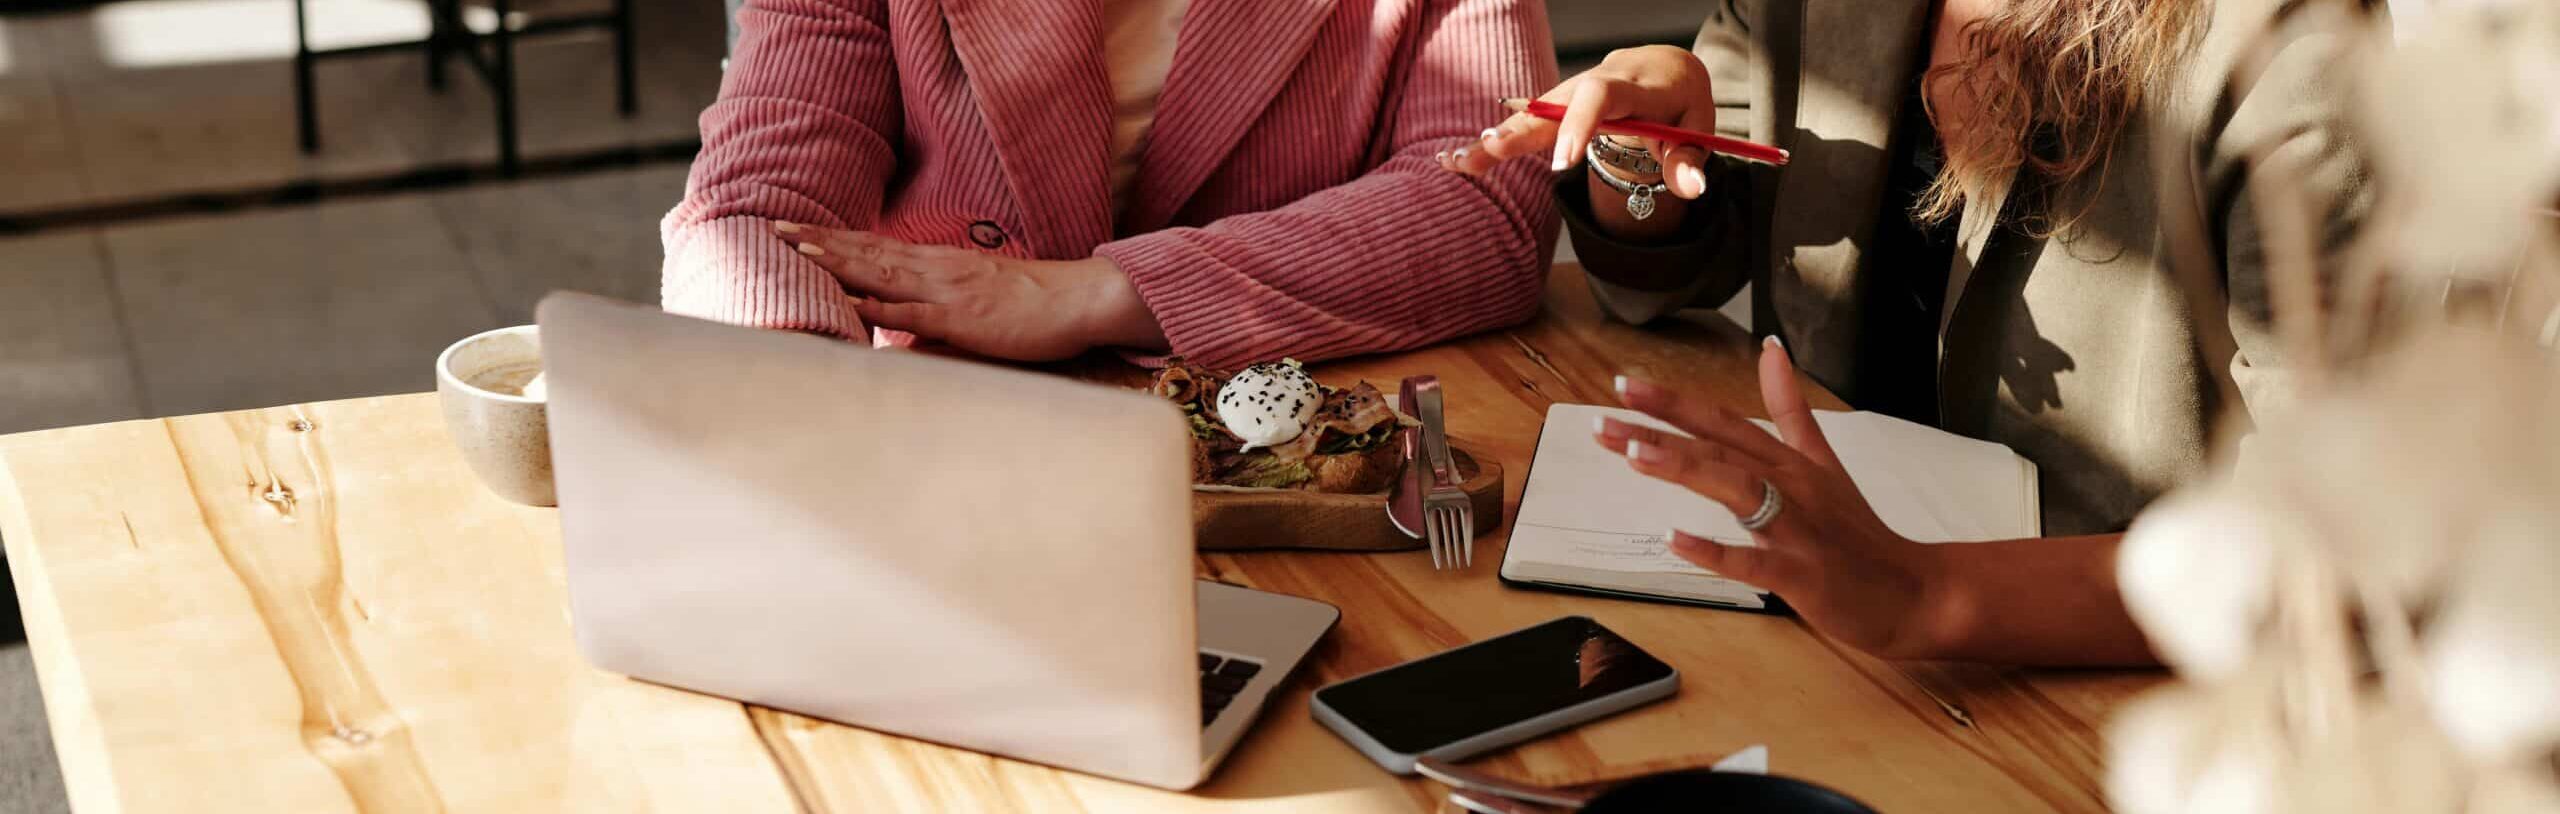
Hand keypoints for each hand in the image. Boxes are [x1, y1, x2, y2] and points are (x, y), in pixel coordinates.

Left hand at [775, 222, 1165, 360]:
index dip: (833, 238)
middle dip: (820, 239)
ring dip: (839, 260)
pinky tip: (851, 301)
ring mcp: (947, 291)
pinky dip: (880, 305)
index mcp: (938, 265)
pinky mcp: (963, 319)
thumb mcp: (976, 306)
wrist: (1078, 300)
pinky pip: (914, 313)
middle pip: (867, 250)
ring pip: (882, 272)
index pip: (875, 247)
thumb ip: (935, 318)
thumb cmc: (1033, 306)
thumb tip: (900, 339)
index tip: (794, 229)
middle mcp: (936, 270)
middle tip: (775, 226)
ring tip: (798, 249)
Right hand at [1438, 44, 1717, 198]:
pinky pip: (1526, 118)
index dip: (1579, 124)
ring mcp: (1574, 89)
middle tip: (1490, 150)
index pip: (1602, 96)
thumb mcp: (1698, 132)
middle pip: (1555, 100)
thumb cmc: (1682, 105)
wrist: (1666, 68)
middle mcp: (1600, 78)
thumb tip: (1693, 192)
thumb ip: (1689, 162)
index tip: (1560, 165)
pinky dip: (1495, 138)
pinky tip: (1455, 158)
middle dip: (1522, 128)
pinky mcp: (1558, 102)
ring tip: (1457, 162)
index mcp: (1637, 84)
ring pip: (1533, 110)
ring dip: (1497, 136)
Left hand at [1593, 337, 1954, 657]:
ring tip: (1633, 455)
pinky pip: (1754, 561)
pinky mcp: (1803, 575)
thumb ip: (1791, 409)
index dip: (1673, 402)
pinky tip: (1675, 540)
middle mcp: (1789, 486)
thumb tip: (1771, 350)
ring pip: (1736, 489)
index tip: (1623, 384)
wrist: (1913, 593)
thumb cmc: (1858, 533)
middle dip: (1659, 431)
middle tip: (1603, 421)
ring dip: (1685, 469)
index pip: (1722, 422)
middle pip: (1718, 449)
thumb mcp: (1823, 462)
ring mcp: (1797, 530)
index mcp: (1788, 462)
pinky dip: (1716, 551)